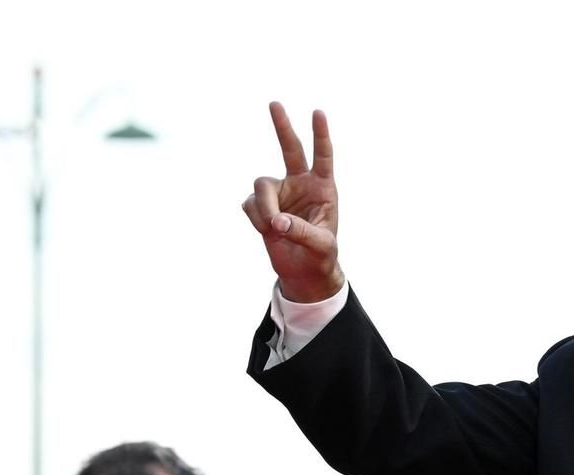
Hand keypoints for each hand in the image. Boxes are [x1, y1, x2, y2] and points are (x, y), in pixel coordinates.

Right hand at [242, 102, 340, 303]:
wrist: (304, 272)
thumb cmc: (321, 255)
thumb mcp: (321, 245)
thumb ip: (301, 231)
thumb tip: (276, 221)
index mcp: (323, 188)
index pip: (323, 156)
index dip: (320, 135)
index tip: (318, 112)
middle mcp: (300, 184)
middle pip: (290, 149)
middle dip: (282, 126)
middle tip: (274, 103)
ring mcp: (279, 193)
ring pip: (262, 185)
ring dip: (264, 208)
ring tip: (273, 229)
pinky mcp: (262, 206)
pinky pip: (250, 204)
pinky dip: (256, 219)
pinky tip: (266, 232)